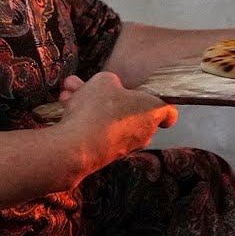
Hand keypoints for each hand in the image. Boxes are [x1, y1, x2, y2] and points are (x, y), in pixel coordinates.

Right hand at [57, 72, 177, 169]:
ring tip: (69, 94)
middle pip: (131, 111)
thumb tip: (109, 87)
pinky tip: (65, 107)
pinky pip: (97, 131)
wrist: (77, 145)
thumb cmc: (98, 109)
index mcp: (152, 111)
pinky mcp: (106, 155)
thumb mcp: (104, 80)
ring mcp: (125, 146)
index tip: (150, 97)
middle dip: (107, 96)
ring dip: (90, 105)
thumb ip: (111, 81)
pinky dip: (84, 121)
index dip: (160, 103)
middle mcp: (144, 132)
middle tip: (89, 86)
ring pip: (109, 119)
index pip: (169, 113)